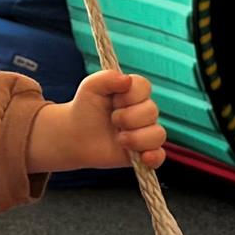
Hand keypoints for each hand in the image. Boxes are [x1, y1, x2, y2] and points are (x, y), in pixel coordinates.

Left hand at [30, 70, 166, 173]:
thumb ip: (107, 77)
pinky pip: (159, 156)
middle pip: (152, 111)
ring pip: (158, 134)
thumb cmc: (85, 108)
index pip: (145, 87)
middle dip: (128, 118)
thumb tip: (127, 80)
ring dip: (136, 138)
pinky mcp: (143, 153)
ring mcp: (145, 133)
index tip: (114, 100)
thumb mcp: (91, 87)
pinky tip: (142, 157)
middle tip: (112, 120)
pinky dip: (154, 157)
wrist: (75, 135)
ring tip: (119, 139)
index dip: (129, 95)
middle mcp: (143, 112)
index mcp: (134, 93)